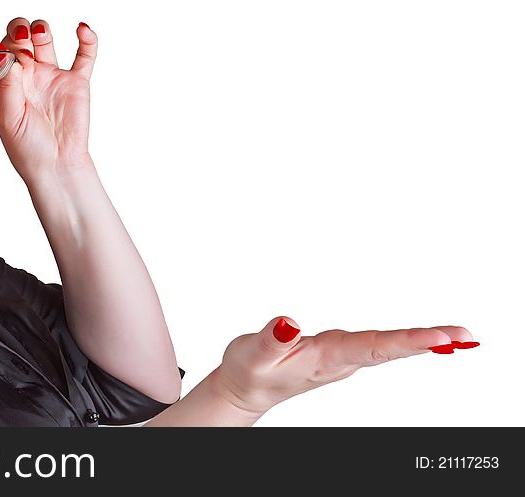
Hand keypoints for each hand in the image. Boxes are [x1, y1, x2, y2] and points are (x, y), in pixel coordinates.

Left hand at [0, 18, 96, 185]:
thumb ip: (7, 86)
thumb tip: (5, 56)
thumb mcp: (9, 118)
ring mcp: (52, 75)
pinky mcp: (76, 81)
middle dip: (19, 29)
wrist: (56, 166)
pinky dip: (87, 39)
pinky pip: (84, 55)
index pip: (1, 50)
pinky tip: (83, 29)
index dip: (4, 44)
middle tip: (23, 36)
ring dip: (42, 29)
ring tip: (41, 33)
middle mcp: (27, 74)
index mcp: (7, 82)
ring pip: (46, 40)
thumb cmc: (27, 148)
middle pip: (20, 37)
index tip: (11, 56)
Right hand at [215, 316, 478, 415]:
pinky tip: (426, 340)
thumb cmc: (248, 371)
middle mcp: (339, 360)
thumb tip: (289, 322)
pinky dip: (406, 341)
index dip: (406, 341)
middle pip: (388, 349)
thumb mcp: (251, 354)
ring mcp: (343, 359)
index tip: (440, 338)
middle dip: (426, 341)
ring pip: (387, 348)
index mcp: (323, 359)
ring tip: (455, 336)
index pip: (371, 348)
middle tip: (465, 335)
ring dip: (421, 341)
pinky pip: (381, 346)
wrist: (246, 389)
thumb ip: (271, 340)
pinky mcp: (341, 353)